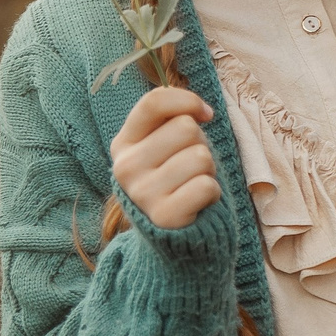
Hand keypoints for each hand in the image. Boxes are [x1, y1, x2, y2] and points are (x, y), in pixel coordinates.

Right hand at [109, 86, 221, 230]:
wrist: (173, 235)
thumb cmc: (176, 179)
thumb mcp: (164, 146)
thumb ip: (174, 119)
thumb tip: (203, 112)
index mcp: (123, 144)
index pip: (154, 103)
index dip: (187, 101)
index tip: (205, 115)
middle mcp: (125, 167)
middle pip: (186, 127)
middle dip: (200, 144)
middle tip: (191, 167)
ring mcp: (142, 193)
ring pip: (201, 156)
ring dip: (208, 170)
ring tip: (192, 185)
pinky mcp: (163, 216)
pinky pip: (206, 186)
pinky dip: (212, 193)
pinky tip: (197, 203)